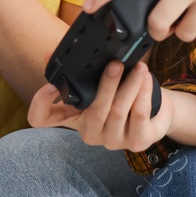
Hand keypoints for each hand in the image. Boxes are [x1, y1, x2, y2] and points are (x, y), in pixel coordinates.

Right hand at [28, 60, 171, 151]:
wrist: (155, 114)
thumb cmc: (118, 95)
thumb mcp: (95, 84)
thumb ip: (75, 70)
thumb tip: (50, 54)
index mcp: (72, 117)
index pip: (41, 118)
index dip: (40, 103)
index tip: (51, 85)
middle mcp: (90, 133)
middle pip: (94, 111)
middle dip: (106, 85)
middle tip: (115, 64)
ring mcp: (113, 141)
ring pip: (118, 111)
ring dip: (130, 86)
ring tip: (138, 68)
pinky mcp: (137, 142)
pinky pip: (139, 115)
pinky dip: (143, 94)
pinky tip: (145, 80)